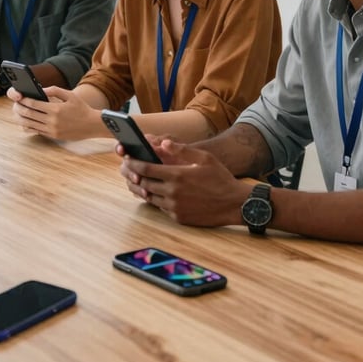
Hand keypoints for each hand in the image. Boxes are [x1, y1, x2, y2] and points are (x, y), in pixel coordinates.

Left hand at [8, 85, 102, 140]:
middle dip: (19, 109)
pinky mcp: (53, 136)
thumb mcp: (70, 95)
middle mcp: (52, 121)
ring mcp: (52, 130)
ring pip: (30, 124)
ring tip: (18, 113)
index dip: (24, 100)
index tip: (19, 97)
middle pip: (29, 114)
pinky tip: (26, 122)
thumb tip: (41, 89)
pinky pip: (37, 131)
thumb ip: (54, 90)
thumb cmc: (81, 108)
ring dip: (21, 119)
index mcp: (55, 109)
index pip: (33, 104)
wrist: (92, 125)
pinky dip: (29, 126)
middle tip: (15, 105)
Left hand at [119, 140, 247, 226]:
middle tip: (128, 169)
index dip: (133, 163)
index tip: (127, 159)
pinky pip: (161, 208)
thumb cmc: (221, 178)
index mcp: (177, 176)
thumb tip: (162, 143)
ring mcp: (175, 207)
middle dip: (133, 176)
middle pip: (143, 184)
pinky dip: (156, 200)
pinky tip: (156, 193)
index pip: (145, 169)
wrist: (236, 204)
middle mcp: (173, 193)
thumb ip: (181, 150)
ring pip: (150, 197)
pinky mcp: (179, 218)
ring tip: (139, 180)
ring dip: (143, 189)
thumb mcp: (204, 158)